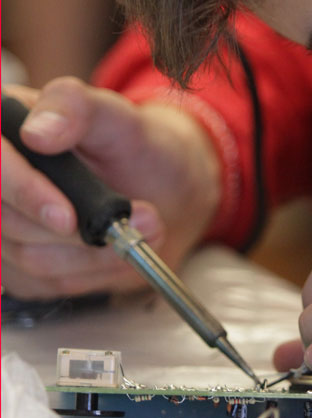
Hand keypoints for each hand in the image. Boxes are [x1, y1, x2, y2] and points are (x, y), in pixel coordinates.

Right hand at [1, 78, 219, 298]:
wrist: (163, 188)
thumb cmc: (138, 147)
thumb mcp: (117, 116)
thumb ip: (79, 108)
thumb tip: (39, 132)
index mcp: (3, 130)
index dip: (23, 194)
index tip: (66, 216)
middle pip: (6, 222)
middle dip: (80, 232)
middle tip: (142, 219)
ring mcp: (3, 224)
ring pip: (29, 259)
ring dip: (96, 256)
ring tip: (144, 230)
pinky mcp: (17, 263)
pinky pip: (44, 283)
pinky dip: (91, 274)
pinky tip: (117, 252)